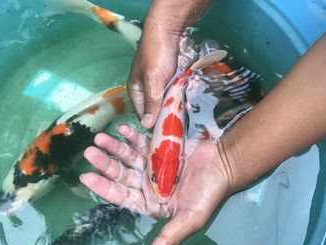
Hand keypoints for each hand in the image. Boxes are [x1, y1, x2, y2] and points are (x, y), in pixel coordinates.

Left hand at [80, 124, 232, 244]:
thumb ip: (170, 237)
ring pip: (127, 156)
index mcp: (151, 203)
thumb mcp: (190, 218)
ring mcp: (151, 165)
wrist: (223, 165)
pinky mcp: (158, 149)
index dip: (104, 188)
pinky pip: (141, 142)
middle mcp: (147, 184)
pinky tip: (122, 129)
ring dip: (114, 147)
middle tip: (90, 152)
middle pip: (121, 174)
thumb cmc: (208, 193)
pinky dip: (131, 136)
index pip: (122, 196)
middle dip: (105, 164)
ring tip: (100, 138)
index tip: (87, 177)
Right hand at [126, 0, 211, 128]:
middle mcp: (147, 91)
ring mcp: (160, 86)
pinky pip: (176, 94)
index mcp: (136, 92)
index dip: (154, 124)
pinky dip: (181, 98)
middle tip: (179, 126)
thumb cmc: (156, 54)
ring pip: (167, 103)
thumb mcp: (153, 80)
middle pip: (156, 110)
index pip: (144, 115)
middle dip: (166, 115)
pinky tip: (189, 105)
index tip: (167, 133)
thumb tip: (146, 126)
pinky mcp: (172, 81)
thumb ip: (151, 103)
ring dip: (175, 108)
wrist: (170, 30)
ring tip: (186, 118)